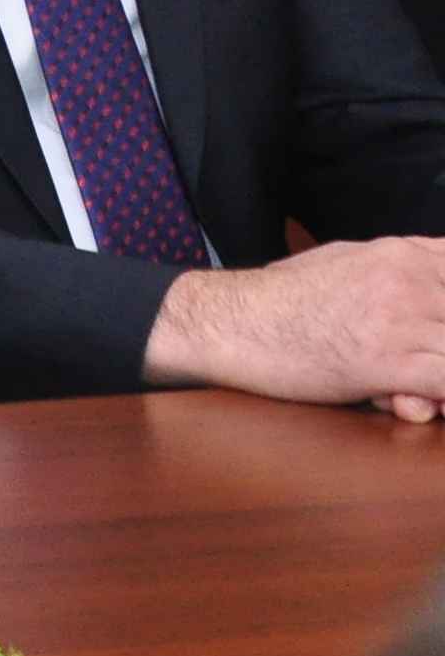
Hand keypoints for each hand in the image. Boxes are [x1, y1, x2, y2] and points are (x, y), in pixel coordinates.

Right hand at [143, 239, 444, 407]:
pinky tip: (411, 401)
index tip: (433, 331)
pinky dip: (441, 402)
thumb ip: (399, 268)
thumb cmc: (281, 297)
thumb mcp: (346, 260)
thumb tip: (429, 280)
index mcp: (403, 253)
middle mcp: (411, 280)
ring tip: (416, 390)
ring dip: (442, 381)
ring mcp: (402, 319)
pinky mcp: (388, 362)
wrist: (231, 322)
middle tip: (424, 367)